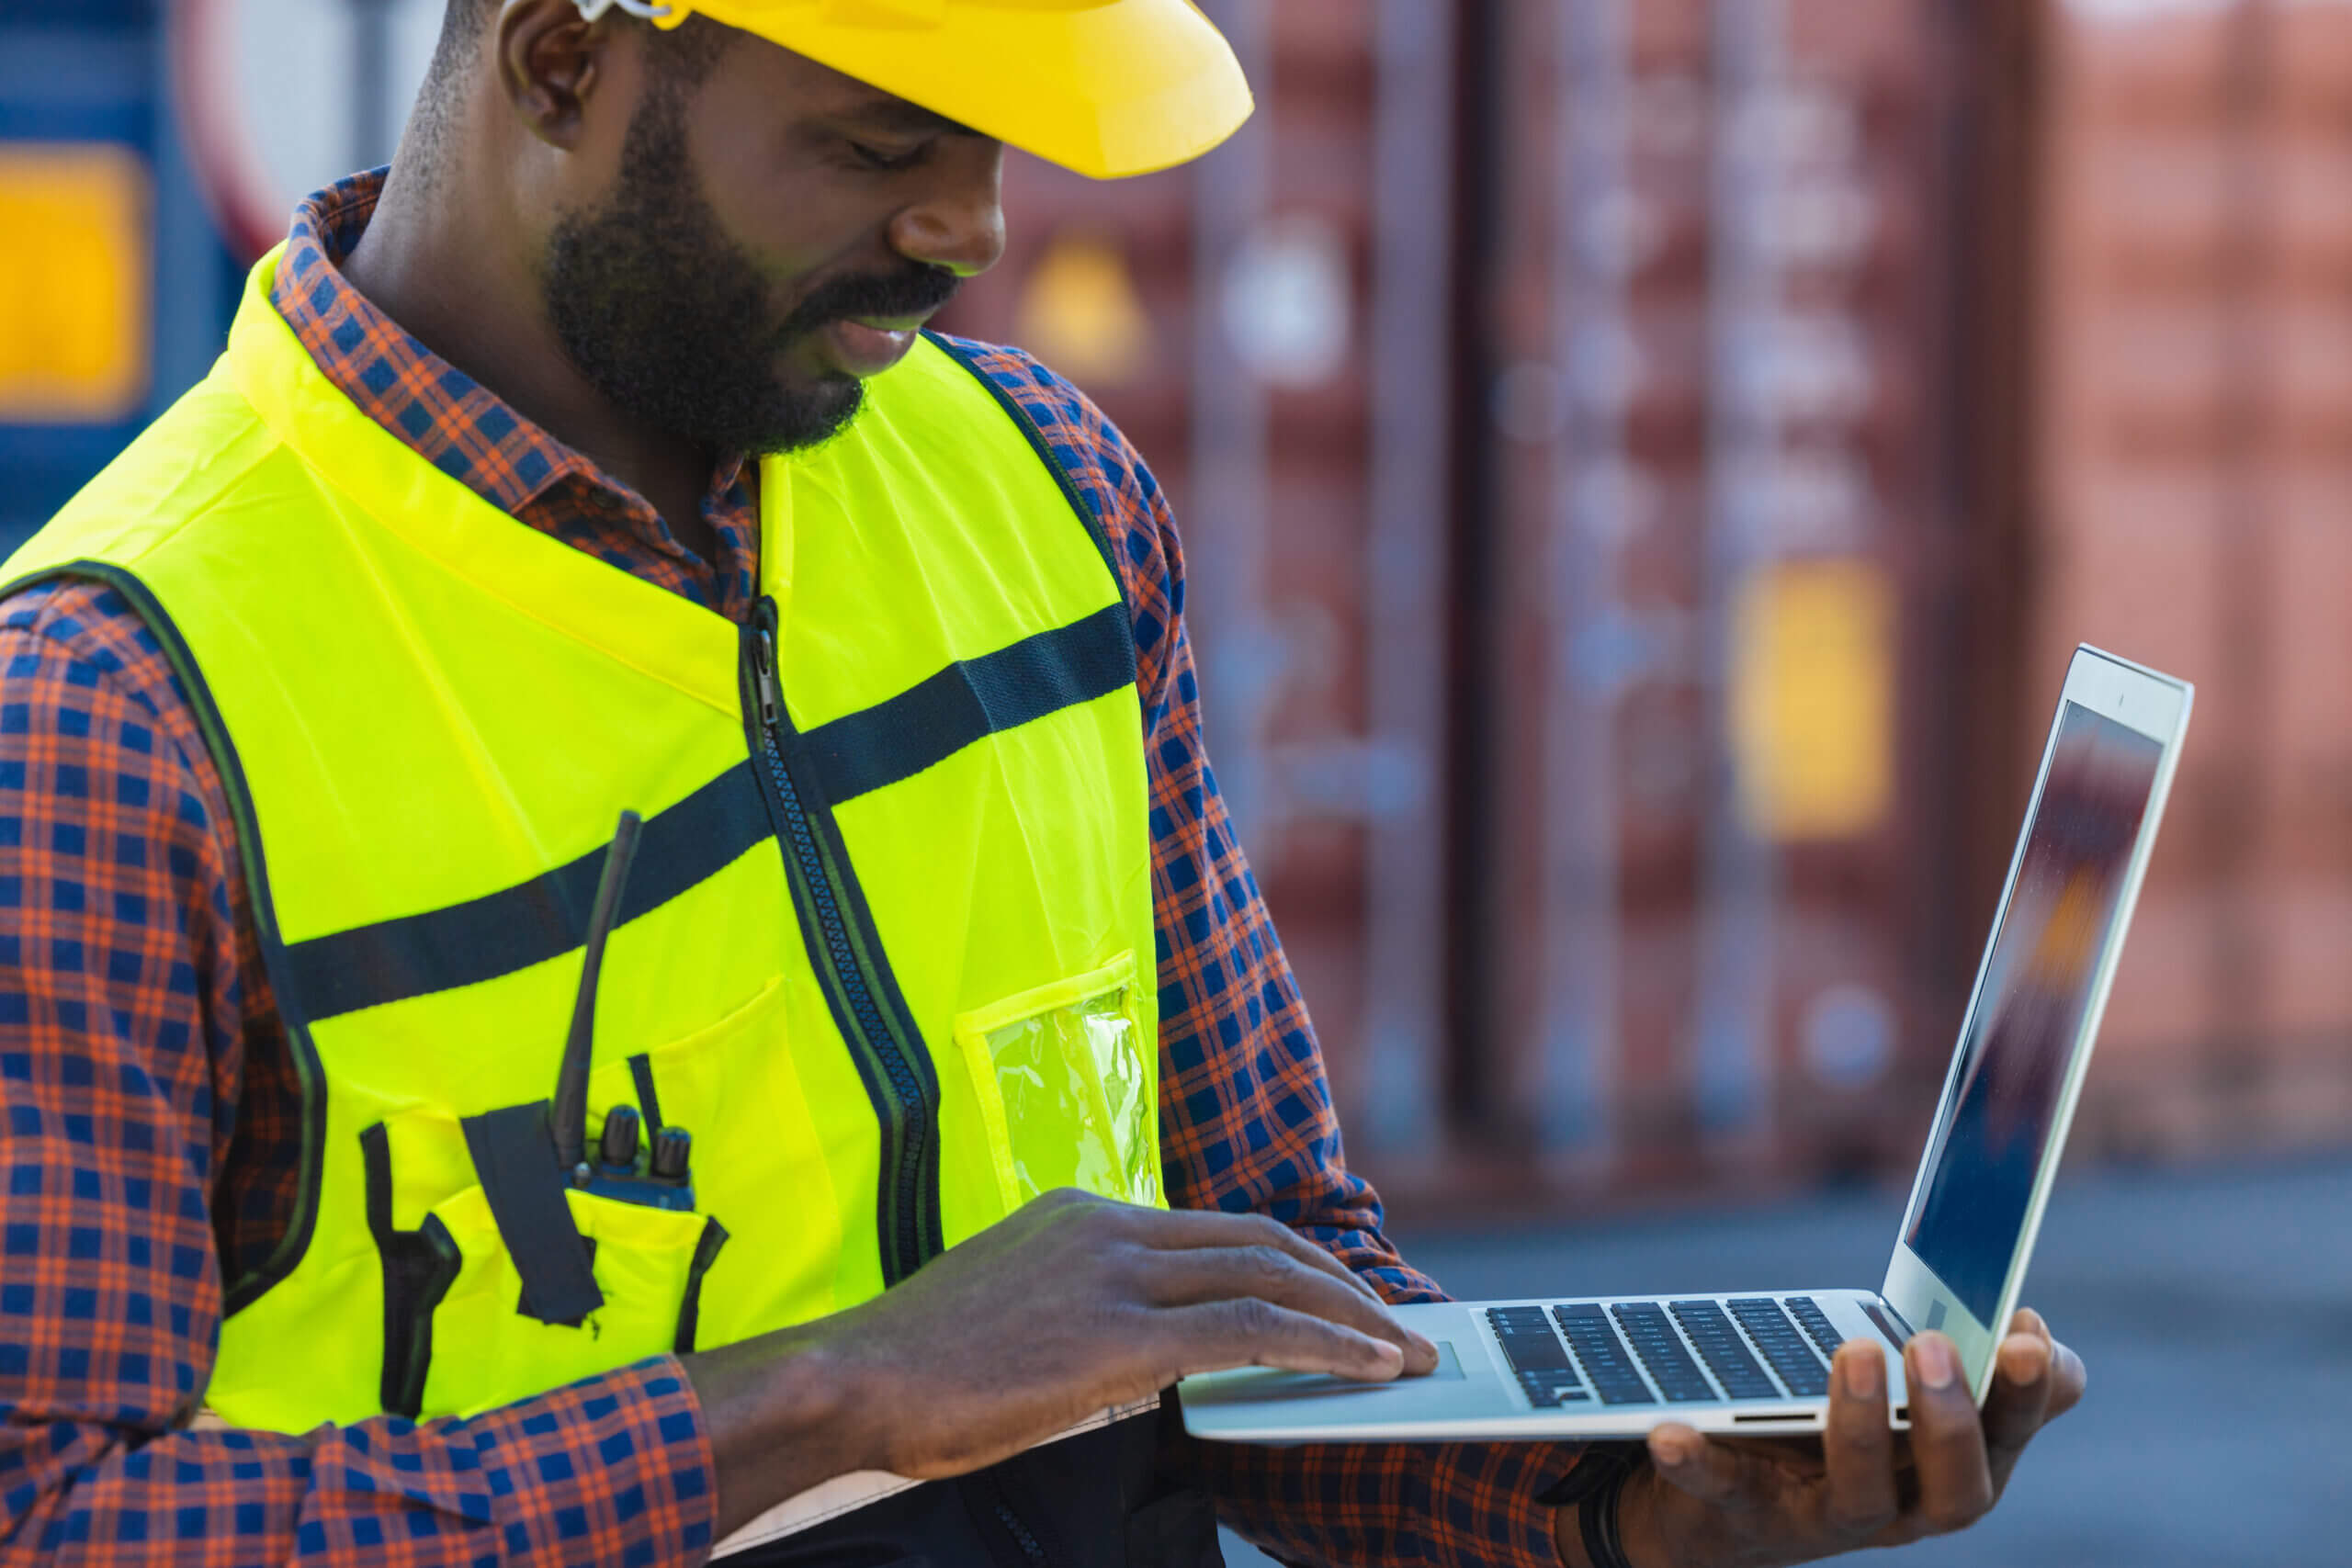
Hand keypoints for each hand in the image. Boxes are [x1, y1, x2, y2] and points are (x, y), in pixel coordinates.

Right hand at [685, 1189, 1435, 1536]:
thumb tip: (1121, 1349)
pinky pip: (1249, 1329)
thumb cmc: (912, 1369)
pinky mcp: (1117, 1332)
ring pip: (1267, 1274)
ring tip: (1401, 1349)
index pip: (1210, 1231)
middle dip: (1337, 1282)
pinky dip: (1323, 1343)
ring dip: (1349, 1312)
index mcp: (1079, 1216)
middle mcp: (1105, 1227)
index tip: (1331, 1298)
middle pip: (1256, 1240)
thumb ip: (1071, 1309)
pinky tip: (1366, 1366)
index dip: (1286, 1264)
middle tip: (1393, 1324)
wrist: (851, 1380)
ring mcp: (1113, 1272)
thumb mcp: (1004, 1311)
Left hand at [1579, 1308, 2085, 1567]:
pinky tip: (1672, 1433)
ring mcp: (1819, 1517)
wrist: (1720, 1513)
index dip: (2027, 1398)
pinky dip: (1700, 1462)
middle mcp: (1898, 1509)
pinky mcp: (1742, 1515)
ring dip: (1860, 1427)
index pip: (2006, 1444)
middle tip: (1934, 1346)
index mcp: (1942, 1471)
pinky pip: (1723, 1493)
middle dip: (1952, 1421)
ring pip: (1859, 1497)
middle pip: (1955, 1492)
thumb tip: (2035, 1328)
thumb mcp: (1897, 1404)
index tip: (2027, 1334)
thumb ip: (1967, 1369)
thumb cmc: (1829, 1440)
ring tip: (1856, 1351)